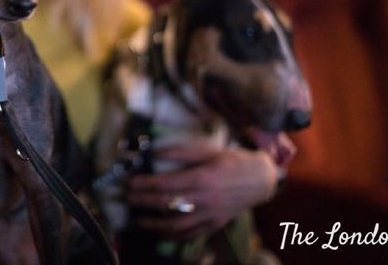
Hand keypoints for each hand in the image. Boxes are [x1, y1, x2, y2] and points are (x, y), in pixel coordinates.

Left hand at [125, 145, 278, 239]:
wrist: (262, 180)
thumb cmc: (233, 161)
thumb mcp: (208, 150)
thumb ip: (181, 152)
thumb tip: (155, 153)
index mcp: (202, 178)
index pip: (165, 183)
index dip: (145, 183)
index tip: (129, 181)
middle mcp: (205, 199)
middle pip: (166, 203)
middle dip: (142, 201)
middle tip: (126, 198)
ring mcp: (210, 215)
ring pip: (177, 225)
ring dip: (154, 224)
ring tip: (138, 220)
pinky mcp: (215, 224)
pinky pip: (191, 235)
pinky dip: (173, 236)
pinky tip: (160, 233)